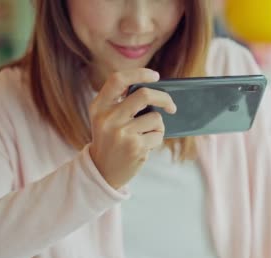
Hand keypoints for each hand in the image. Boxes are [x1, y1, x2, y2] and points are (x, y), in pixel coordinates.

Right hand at [88, 69, 176, 188]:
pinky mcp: (135, 147)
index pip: (117, 80)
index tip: (155, 76)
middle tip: (171, 107)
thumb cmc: (111, 140)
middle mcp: (108, 118)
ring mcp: (122, 133)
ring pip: (155, 118)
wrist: (102, 171)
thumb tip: (155, 91)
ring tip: (145, 136)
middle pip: (144, 95)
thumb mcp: (106, 119)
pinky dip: (156, 138)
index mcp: (99, 107)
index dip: (139, 73)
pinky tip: (144, 146)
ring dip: (157, 126)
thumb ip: (122, 103)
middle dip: (164, 99)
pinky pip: (158, 134)